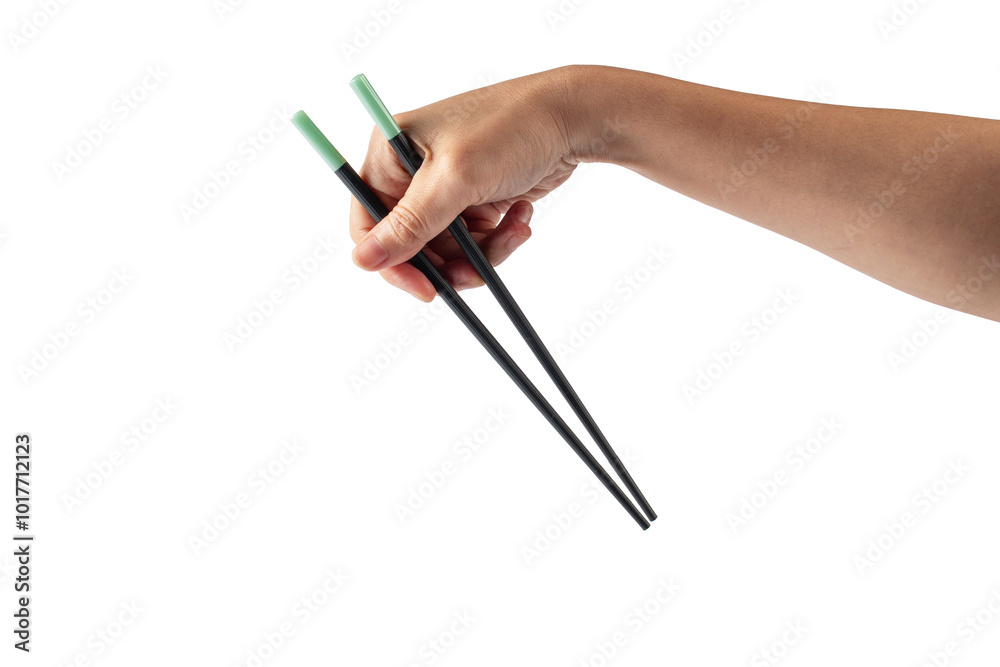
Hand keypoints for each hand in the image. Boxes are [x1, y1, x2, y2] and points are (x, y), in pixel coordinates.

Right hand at [348, 67, 579, 300]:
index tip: (424, 289)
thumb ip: (410, 224)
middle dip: (447, 263)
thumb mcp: (456, 179)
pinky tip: (521, 217)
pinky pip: (474, 242)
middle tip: (476, 272)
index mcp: (390, 153)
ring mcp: (444, 187)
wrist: (572, 118)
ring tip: (515, 232)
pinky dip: (499, 240)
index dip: (390, 261)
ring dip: (482, 253)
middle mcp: (411, 171)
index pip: (368, 222)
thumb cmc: (511, 127)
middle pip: (411, 245)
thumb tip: (362, 260)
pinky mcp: (474, 199)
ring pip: (447, 250)